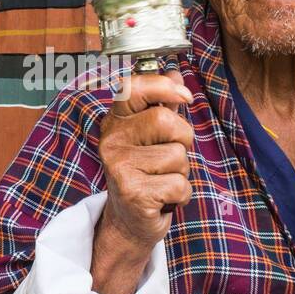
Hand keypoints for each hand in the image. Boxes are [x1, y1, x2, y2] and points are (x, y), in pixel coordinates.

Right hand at [90, 70, 193, 293]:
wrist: (129, 221)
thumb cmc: (146, 173)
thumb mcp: (152, 136)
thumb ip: (163, 104)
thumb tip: (175, 72)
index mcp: (115, 120)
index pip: (133, 86)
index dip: (163, 86)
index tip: (183, 96)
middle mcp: (111, 140)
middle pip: (166, 121)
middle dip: (183, 140)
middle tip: (170, 157)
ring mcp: (119, 167)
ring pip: (178, 156)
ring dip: (182, 172)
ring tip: (162, 180)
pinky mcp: (133, 193)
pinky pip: (180, 184)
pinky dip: (181, 195)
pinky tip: (163, 199)